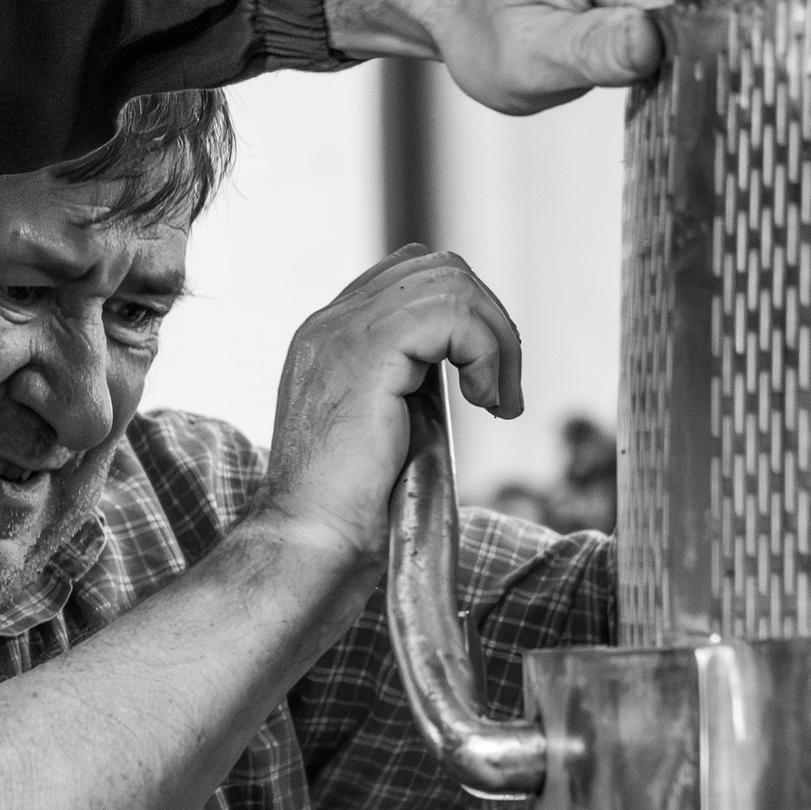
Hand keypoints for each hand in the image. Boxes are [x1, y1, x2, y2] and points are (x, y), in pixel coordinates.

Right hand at [254, 245, 522, 574]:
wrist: (308, 541)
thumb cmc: (343, 511)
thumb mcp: (379, 430)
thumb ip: (404, 387)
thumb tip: (464, 369)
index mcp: (328, 337)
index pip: (409, 277)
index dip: (464, 317)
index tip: (482, 381)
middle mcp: (330, 323)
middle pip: (438, 268)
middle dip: (489, 322)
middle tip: (502, 390)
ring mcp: (343, 331)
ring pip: (452, 283)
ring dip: (497, 341)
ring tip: (496, 401)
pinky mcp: (369, 351)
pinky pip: (453, 314)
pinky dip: (487, 353)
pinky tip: (484, 402)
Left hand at [325, 0, 730, 113]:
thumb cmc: (490, 30)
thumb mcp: (530, 57)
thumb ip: (594, 49)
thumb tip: (652, 42)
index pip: (694, 12)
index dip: (683, 59)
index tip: (653, 88)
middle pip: (717, 6)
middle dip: (690, 53)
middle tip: (634, 81)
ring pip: (719, 6)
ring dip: (689, 46)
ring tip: (632, 67)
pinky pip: (707, 2)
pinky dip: (689, 34)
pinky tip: (649, 54)